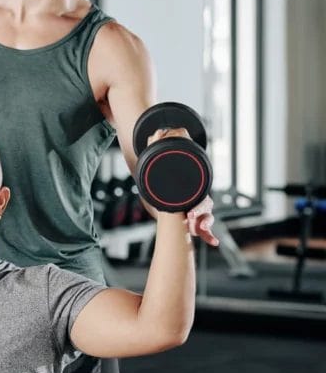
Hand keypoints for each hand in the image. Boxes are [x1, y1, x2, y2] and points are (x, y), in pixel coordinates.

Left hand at [146, 127, 218, 245]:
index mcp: (191, 186)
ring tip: (204, 234)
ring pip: (206, 218)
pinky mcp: (192, 217)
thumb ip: (160, 143)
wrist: (160, 178)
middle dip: (200, 217)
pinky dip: (209, 234)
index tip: (190, 214)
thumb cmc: (161, 169)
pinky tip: (213, 242)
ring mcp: (197, 208)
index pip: (199, 196)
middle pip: (205, 208)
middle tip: (191, 221)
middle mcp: (197, 197)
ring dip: (205, 227)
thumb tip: (159, 131)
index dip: (197, 206)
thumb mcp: (158, 157)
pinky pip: (203, 228)